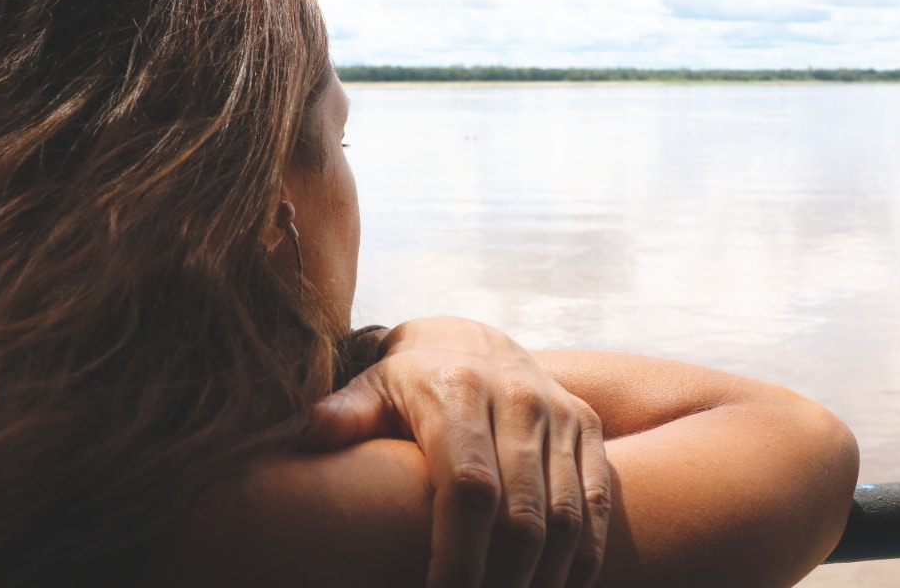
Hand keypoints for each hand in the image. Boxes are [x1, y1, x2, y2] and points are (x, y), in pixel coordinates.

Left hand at [298, 317, 610, 587]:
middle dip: (500, 585)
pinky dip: (584, 558)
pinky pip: (597, 504)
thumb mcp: (369, 389)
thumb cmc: (406, 382)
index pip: (468, 490)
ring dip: (543, 582)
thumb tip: (302, 433)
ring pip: (566, 519)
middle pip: (522, 517)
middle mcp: (517, 399)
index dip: (458, 559)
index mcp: (458, 392)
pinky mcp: (586, 426)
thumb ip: (341, 414)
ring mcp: (558, 413)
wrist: (469, 337)